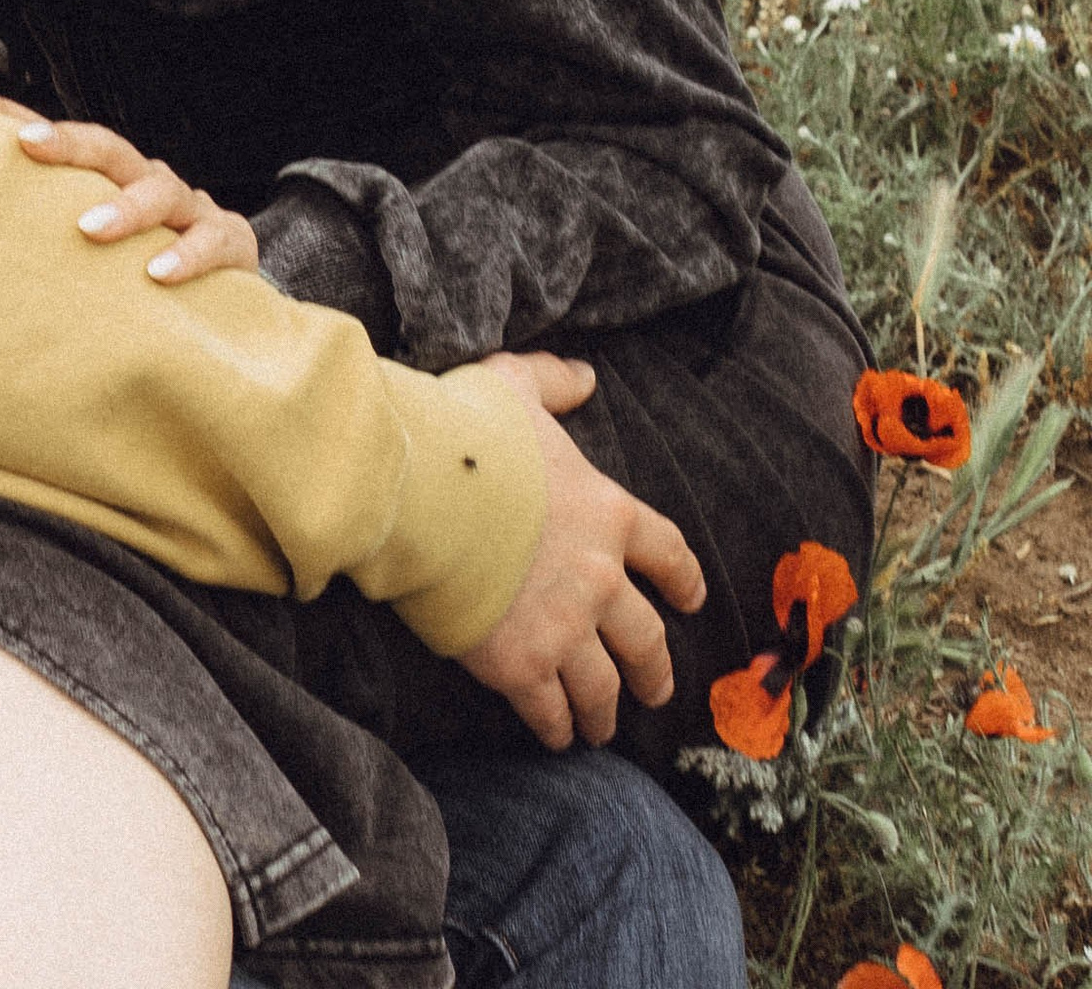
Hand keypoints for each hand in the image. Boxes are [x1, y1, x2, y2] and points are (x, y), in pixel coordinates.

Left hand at [0, 73, 259, 285]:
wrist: (226, 300)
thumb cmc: (135, 270)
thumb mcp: (90, 248)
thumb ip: (39, 234)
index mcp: (107, 178)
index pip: (57, 138)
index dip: (11, 114)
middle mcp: (145, 179)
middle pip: (106, 148)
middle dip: (66, 141)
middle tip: (26, 143)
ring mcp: (189, 208)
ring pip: (157, 190)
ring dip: (124, 207)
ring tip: (89, 229)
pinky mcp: (230, 243)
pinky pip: (210, 242)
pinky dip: (186, 255)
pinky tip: (158, 273)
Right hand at [455, 351, 705, 749]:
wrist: (420, 490)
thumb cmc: (465, 433)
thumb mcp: (513, 385)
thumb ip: (553, 381)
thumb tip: (585, 376)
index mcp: (607, 513)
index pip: (667, 552)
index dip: (683, 579)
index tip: (692, 600)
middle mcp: (599, 580)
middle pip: (647, 639)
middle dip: (655, 670)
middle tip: (655, 689)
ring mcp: (563, 629)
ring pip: (604, 687)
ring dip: (606, 712)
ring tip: (601, 728)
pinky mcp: (520, 667)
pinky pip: (551, 712)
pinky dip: (557, 728)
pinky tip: (556, 736)